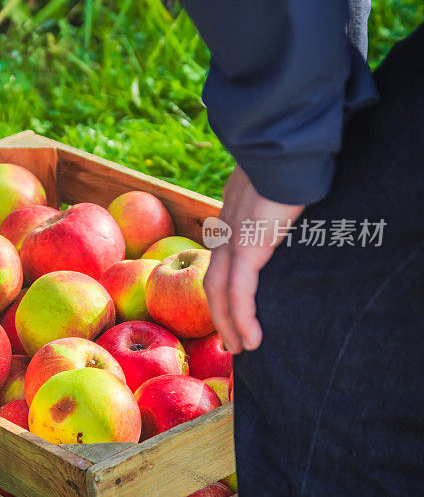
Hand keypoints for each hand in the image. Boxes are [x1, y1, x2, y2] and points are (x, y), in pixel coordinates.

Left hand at [203, 166, 304, 353]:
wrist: (282, 148)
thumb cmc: (285, 162)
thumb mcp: (271, 185)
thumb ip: (268, 201)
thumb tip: (280, 206)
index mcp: (230, 215)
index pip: (220, 260)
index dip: (222, 289)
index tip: (230, 310)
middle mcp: (224, 230)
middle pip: (212, 281)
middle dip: (219, 314)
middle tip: (231, 340)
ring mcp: (232, 239)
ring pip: (220, 293)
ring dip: (229, 324)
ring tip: (242, 348)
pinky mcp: (247, 247)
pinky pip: (239, 292)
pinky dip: (242, 318)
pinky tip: (252, 339)